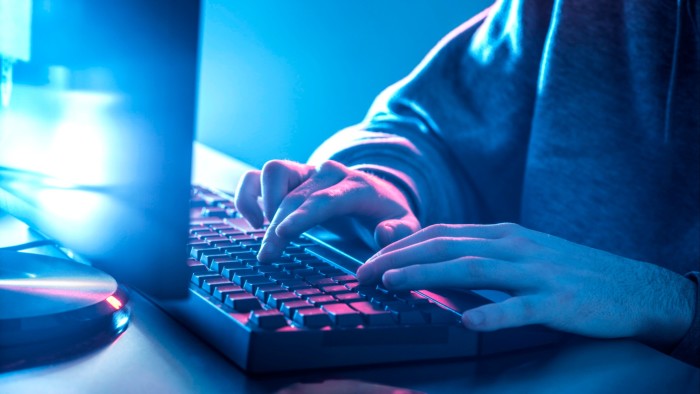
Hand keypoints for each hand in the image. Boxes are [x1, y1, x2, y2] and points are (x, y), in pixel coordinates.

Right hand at [234, 160, 420, 261]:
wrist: (376, 194)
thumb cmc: (388, 215)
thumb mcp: (406, 226)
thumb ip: (400, 232)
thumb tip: (383, 234)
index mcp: (356, 186)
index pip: (325, 198)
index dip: (302, 215)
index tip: (283, 233)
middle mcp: (328, 173)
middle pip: (295, 195)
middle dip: (278, 226)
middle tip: (268, 256)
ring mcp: (307, 170)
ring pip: (273, 173)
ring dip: (262, 203)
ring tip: (263, 234)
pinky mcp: (290, 175)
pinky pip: (258, 175)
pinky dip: (249, 194)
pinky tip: (253, 221)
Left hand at [357, 223, 695, 348]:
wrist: (634, 286)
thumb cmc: (569, 272)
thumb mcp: (521, 253)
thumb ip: (477, 252)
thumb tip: (432, 255)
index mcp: (502, 234)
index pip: (440, 233)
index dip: (401, 246)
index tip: (369, 262)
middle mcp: (513, 246)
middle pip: (446, 246)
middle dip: (399, 258)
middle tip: (363, 274)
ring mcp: (535, 272)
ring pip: (472, 268)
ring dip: (428, 274)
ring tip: (393, 285)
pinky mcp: (558, 301)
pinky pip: (519, 308)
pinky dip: (491, 313)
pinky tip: (466, 321)